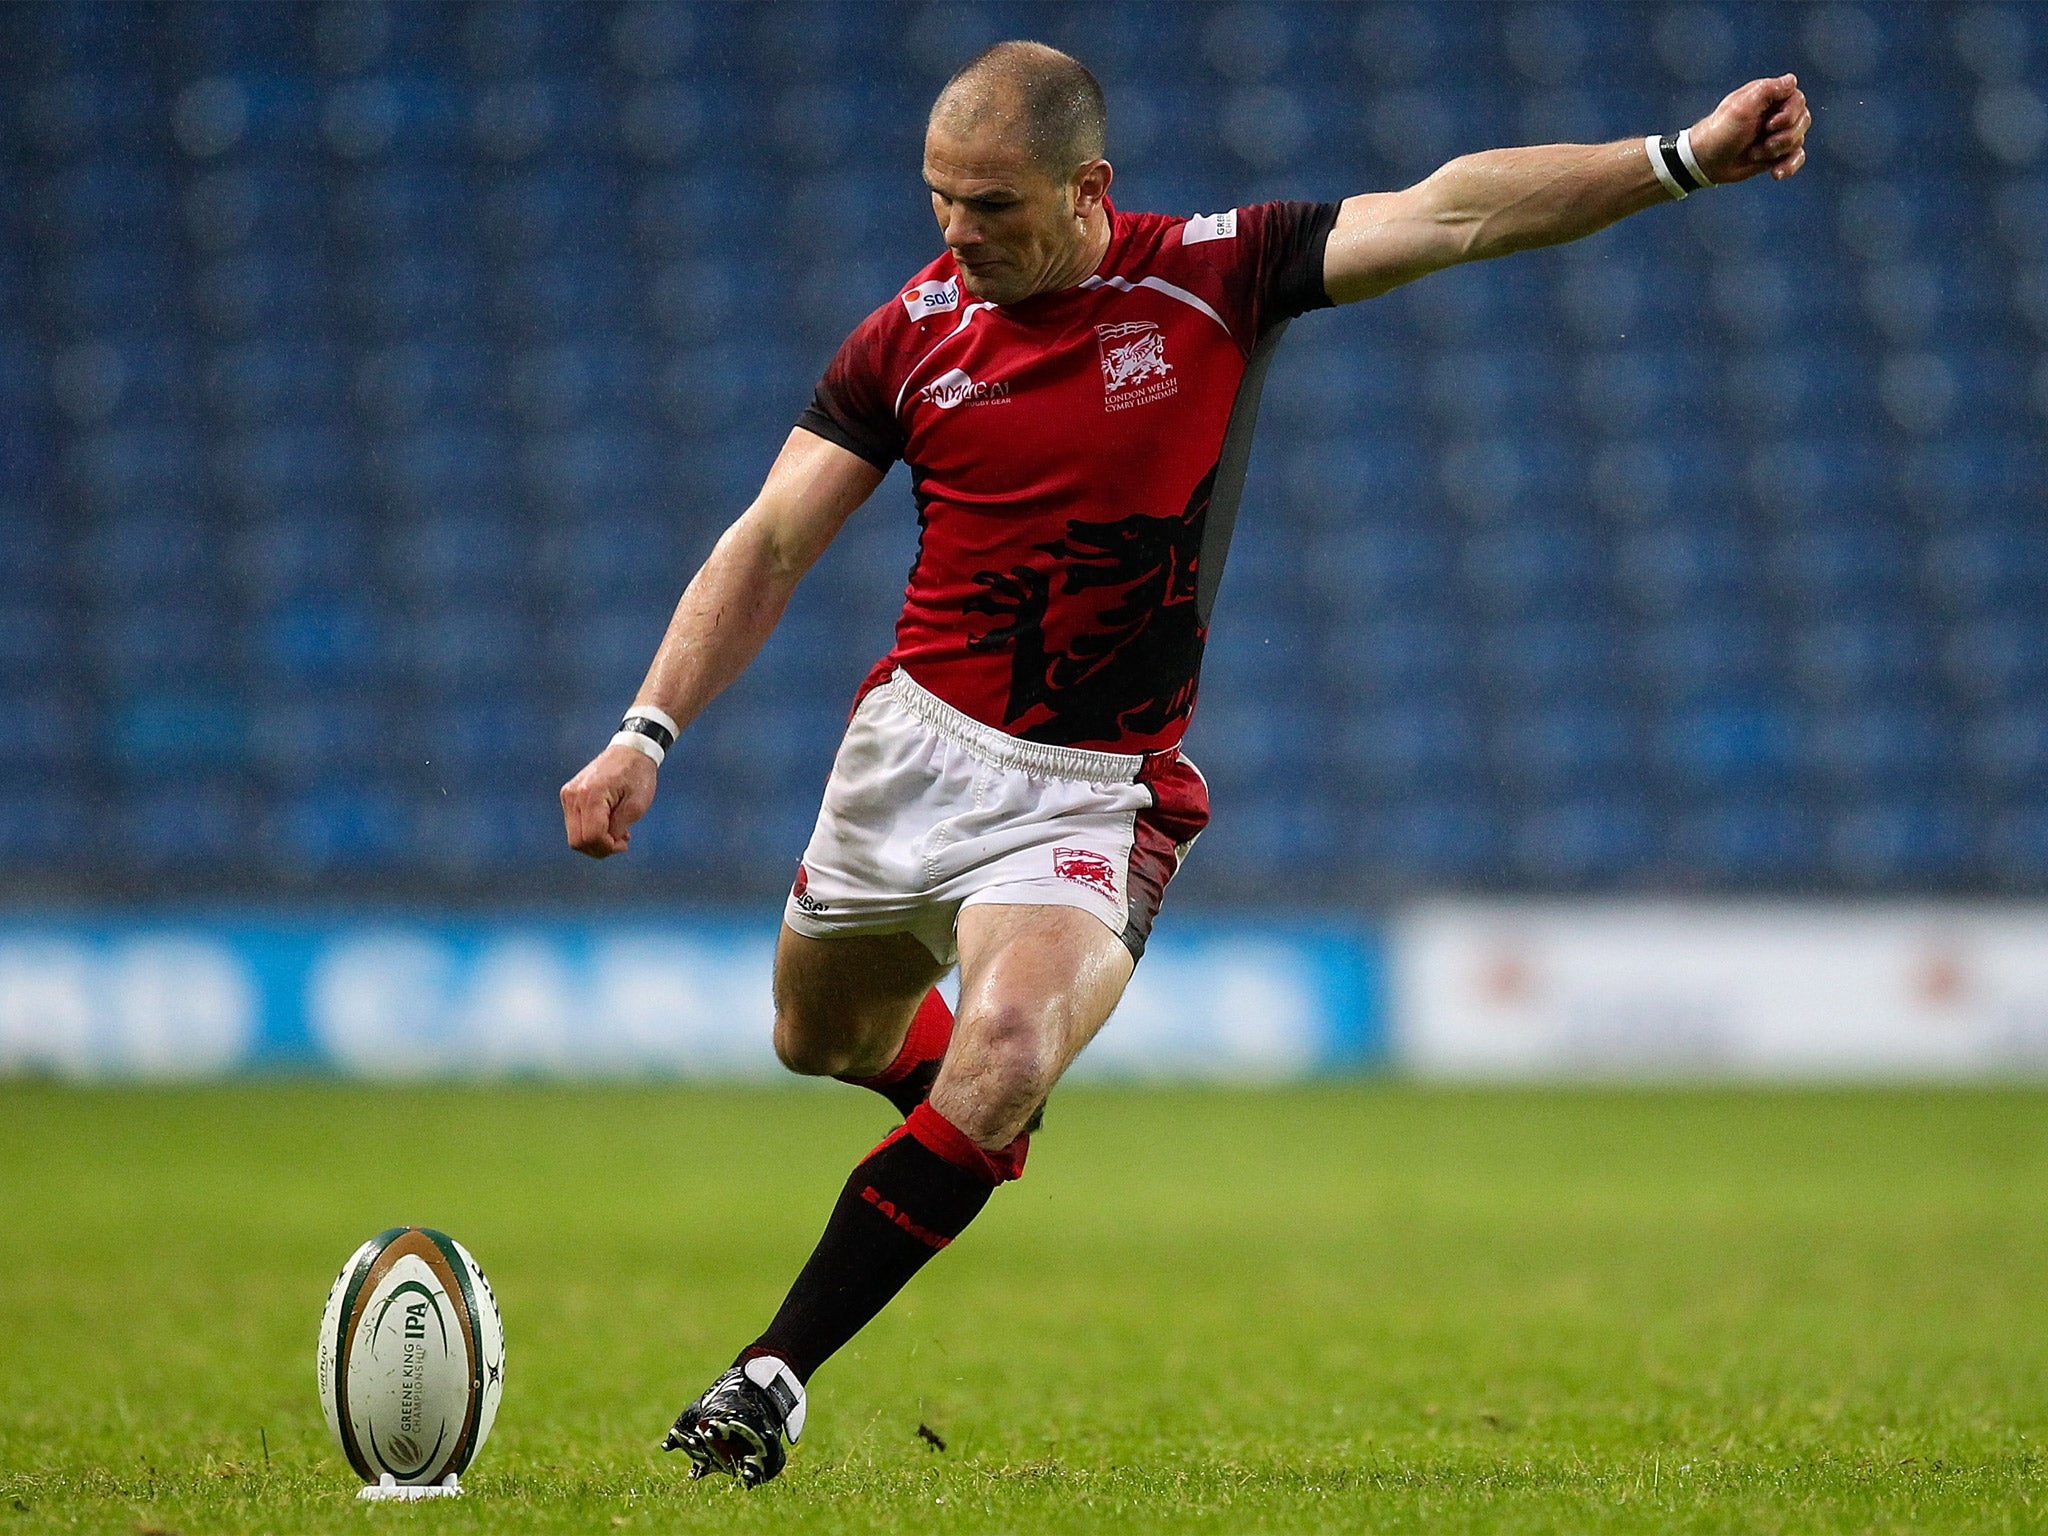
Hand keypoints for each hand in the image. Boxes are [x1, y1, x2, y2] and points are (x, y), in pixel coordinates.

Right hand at [560, 744, 657, 857]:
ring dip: (596, 841)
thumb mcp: (636, 805)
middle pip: (577, 841)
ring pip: (574, 836)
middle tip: (621, 843)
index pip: (590, 837)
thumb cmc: (637, 775)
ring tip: (618, 833)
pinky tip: (609, 825)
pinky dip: (590, 831)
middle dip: (600, 848)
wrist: (630, 751)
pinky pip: (575, 825)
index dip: (607, 847)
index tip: (624, 844)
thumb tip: (606, 843)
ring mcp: (568, 795)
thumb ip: (619, 828)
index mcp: (591, 795)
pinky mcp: (569, 795)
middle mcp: (573, 795)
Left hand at [1689, 74, 1810, 183]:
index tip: (1769, 124)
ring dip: (1777, 151)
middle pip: (1803, 121)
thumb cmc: (1721, 131)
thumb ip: (1769, 90)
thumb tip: (1792, 80)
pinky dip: (1789, 165)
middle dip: (1784, 137)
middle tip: (1761, 143)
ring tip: (1755, 153)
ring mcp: (1777, 134)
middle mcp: (1777, 113)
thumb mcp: (1743, 106)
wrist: (1707, 161)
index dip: (1789, 114)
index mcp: (1769, 97)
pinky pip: (1796, 157)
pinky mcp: (1776, 153)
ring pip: (1799, 140)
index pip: (1798, 99)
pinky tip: (1776, 173)